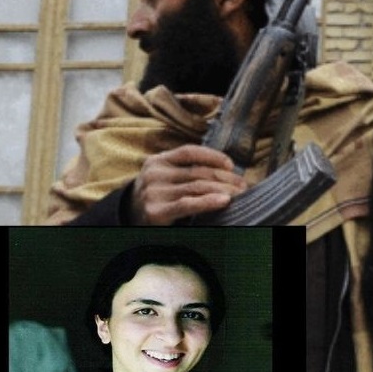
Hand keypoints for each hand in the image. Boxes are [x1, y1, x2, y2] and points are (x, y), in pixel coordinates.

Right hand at [128, 145, 247, 224]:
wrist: (128, 220)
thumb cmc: (158, 197)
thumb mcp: (165, 177)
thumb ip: (186, 170)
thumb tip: (227, 170)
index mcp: (158, 160)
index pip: (189, 151)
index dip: (213, 156)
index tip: (231, 165)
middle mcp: (154, 174)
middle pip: (198, 172)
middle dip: (225, 178)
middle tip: (243, 185)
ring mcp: (154, 192)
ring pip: (197, 187)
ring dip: (223, 190)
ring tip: (239, 195)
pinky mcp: (156, 211)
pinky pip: (187, 204)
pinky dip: (208, 202)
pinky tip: (224, 201)